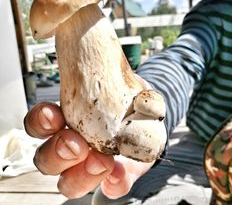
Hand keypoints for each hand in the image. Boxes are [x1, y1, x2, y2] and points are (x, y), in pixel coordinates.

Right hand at [24, 102, 153, 198]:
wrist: (146, 122)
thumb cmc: (127, 102)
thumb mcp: (125, 89)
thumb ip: (125, 88)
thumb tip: (137, 99)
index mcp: (69, 120)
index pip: (39, 124)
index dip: (40, 121)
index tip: (53, 113)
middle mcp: (72, 146)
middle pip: (46, 159)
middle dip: (58, 153)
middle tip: (76, 144)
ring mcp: (90, 166)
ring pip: (68, 183)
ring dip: (81, 175)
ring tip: (102, 160)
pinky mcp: (115, 179)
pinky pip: (110, 188)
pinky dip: (114, 183)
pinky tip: (120, 173)